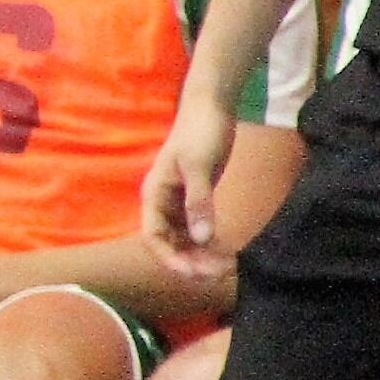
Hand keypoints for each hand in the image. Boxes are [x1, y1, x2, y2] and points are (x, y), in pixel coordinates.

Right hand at [142, 92, 238, 287]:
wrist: (211, 107)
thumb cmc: (200, 132)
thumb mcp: (199, 166)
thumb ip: (199, 203)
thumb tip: (201, 238)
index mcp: (154, 195)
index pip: (153, 237)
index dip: (170, 258)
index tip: (193, 273)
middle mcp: (163, 203)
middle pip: (170, 244)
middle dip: (191, 261)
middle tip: (219, 272)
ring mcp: (179, 203)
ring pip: (184, 240)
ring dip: (201, 256)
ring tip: (226, 266)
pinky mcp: (195, 200)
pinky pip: (197, 230)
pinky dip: (209, 243)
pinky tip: (226, 252)